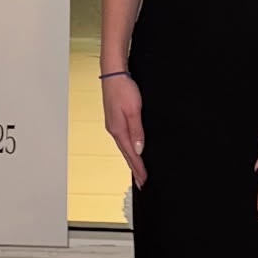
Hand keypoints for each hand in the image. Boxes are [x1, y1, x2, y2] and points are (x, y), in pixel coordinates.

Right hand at [102, 73, 147, 188]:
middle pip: (126, 154)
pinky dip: (127, 149)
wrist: (113, 75)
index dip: (139, 168)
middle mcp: (114, 130)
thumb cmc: (123, 89)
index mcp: (119, 130)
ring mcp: (113, 125)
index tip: (145, 180)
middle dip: (134, 169)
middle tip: (142, 182)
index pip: (131, 154)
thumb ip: (137, 131)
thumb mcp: (134, 110)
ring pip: (124, 147)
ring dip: (131, 160)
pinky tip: (131, 150)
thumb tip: (139, 149)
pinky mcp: (114, 120)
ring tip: (137, 171)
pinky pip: (122, 140)